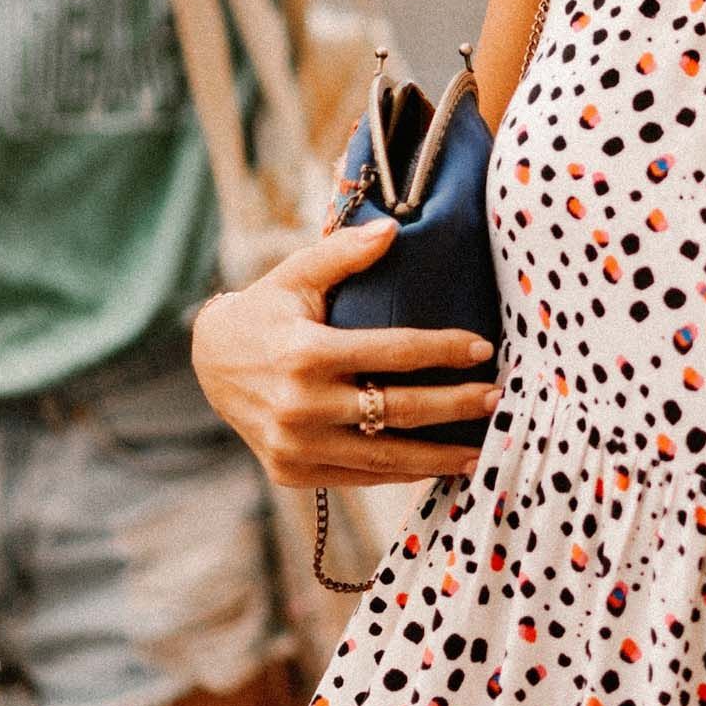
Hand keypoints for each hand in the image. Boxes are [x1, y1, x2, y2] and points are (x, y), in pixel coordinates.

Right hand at [192, 218, 495, 486]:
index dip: (442, 350)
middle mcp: (300, 405)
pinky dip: (399, 473)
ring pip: (383, 457)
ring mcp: (295, 445)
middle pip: (397, 409)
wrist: (208, 363)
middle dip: (454, 406)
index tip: (482, 348)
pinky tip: (433, 465)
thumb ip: (344, 252)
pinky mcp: (291, 471)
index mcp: (305, 353)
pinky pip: (358, 476)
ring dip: (436, 456)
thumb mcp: (298, 274)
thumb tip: (392, 229)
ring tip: (481, 450)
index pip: (391, 352)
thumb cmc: (266, 310)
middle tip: (496, 397)